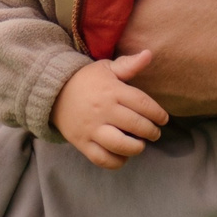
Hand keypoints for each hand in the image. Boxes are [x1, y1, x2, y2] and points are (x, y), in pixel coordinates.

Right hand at [49, 51, 168, 168]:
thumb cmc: (86, 80)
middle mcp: (103, 110)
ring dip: (136, 148)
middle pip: (136, 125)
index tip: (163, 119)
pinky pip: (102, 159)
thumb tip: (149, 54)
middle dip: (151, 132)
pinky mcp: (82, 143)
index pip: (143, 104)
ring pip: (120, 145)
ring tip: (140, 144)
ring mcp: (91, 128)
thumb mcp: (106, 68)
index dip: (158, 114)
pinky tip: (123, 155)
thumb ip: (128, 64)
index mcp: (112, 90)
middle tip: (154, 133)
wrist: (53, 93)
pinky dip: (117, 161)